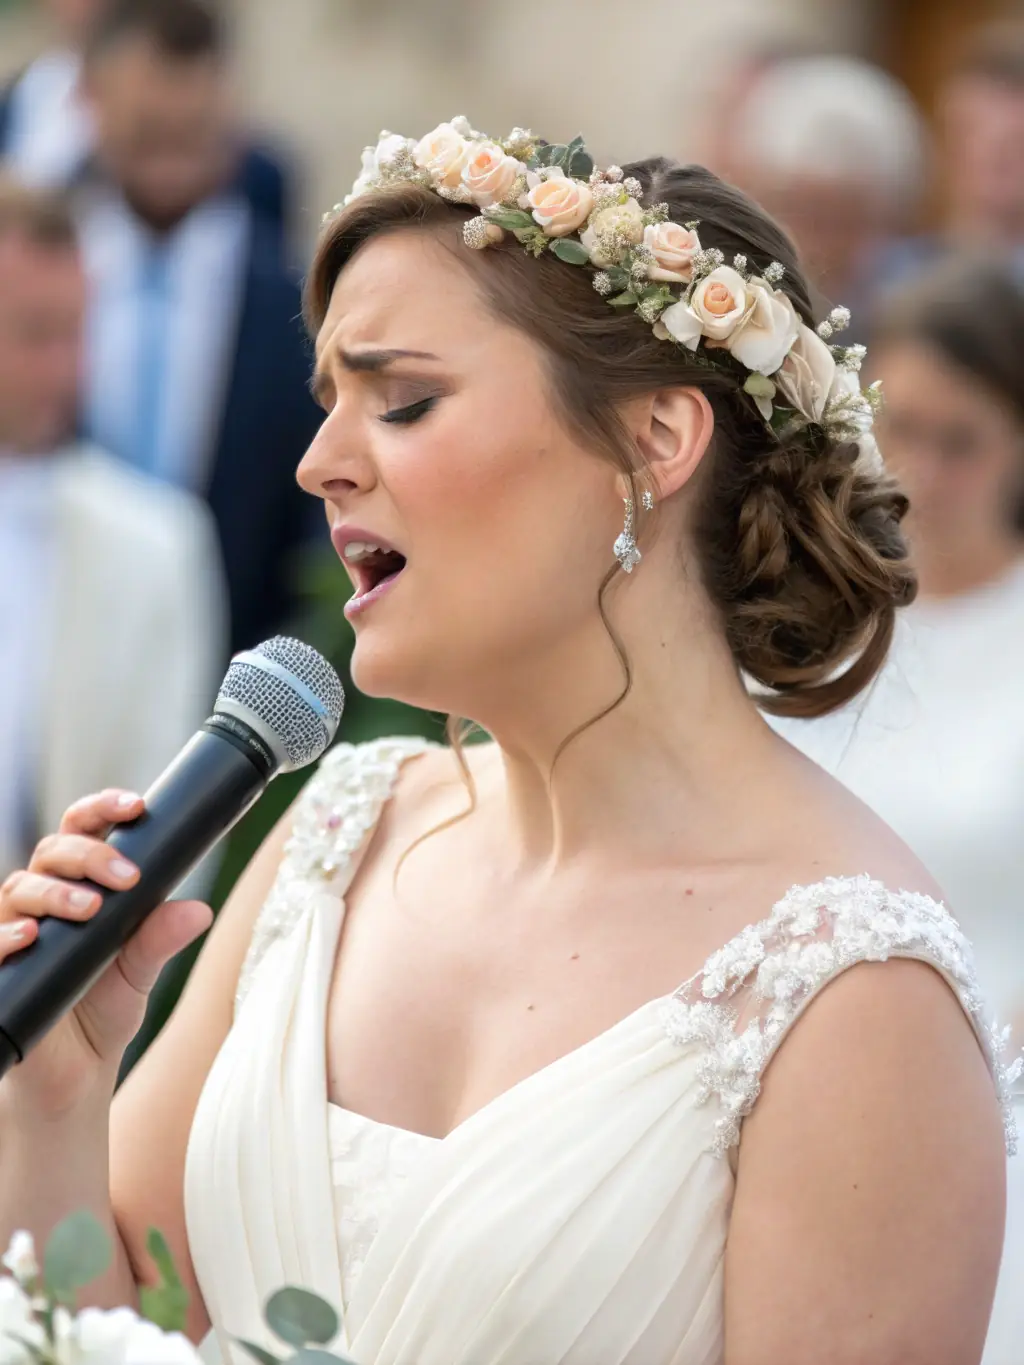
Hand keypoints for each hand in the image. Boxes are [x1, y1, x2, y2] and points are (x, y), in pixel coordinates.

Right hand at [0, 790, 212, 1117]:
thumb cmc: (102, 1010)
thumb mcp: (140, 971)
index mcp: (80, 884)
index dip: (104, 807)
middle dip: (90, 854)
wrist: (72, 1074)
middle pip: (53, 849)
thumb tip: (198, 911)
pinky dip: (7, 933)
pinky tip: (28, 936)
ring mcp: (14, 929)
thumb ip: (160, 938)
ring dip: (56, 891)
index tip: (137, 806)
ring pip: (20, 885)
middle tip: (126, 877)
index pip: (84, 829)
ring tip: (89, 908)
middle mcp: (42, 898)